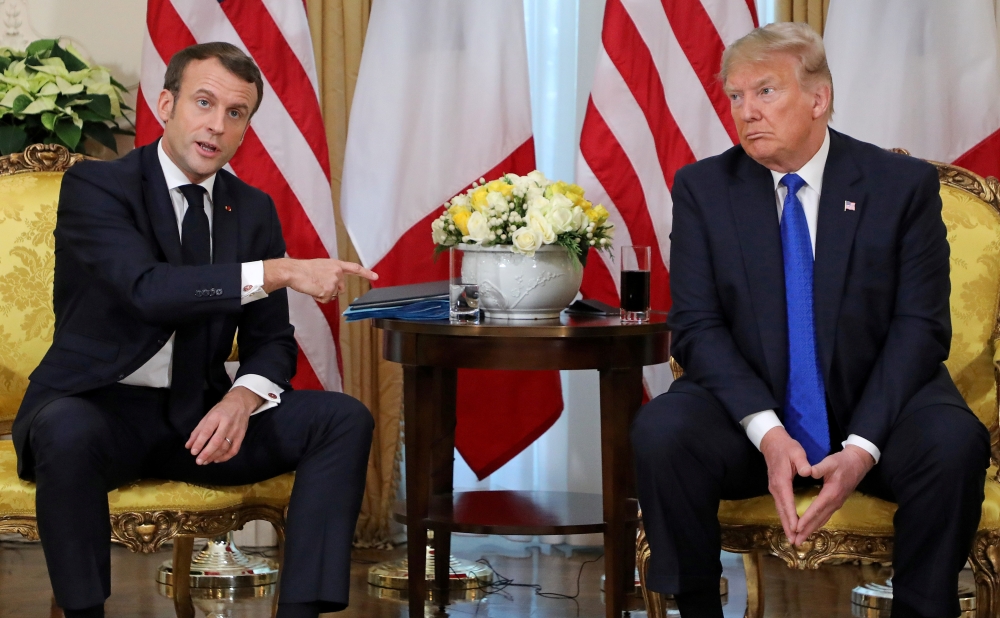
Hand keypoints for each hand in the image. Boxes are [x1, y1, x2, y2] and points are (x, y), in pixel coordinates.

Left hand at [185, 386, 261, 464]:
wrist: (241, 403)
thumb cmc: (221, 410)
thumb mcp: (208, 416)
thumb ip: (197, 431)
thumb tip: (188, 446)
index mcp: (217, 416)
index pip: (207, 431)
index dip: (199, 443)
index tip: (193, 452)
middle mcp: (227, 424)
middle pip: (217, 441)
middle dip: (207, 453)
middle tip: (199, 461)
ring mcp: (236, 430)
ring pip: (225, 447)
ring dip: (214, 456)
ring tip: (205, 461)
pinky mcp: (242, 436)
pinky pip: (234, 450)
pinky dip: (225, 457)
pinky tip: (217, 460)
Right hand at [263, 258, 377, 302]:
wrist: (294, 271)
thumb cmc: (304, 270)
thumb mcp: (321, 266)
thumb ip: (332, 273)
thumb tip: (335, 286)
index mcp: (336, 265)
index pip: (355, 268)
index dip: (366, 273)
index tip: (376, 276)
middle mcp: (337, 272)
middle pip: (341, 289)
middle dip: (332, 290)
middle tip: (318, 283)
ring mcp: (333, 281)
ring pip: (333, 295)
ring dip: (323, 294)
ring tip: (314, 285)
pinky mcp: (328, 290)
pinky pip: (326, 300)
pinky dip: (318, 298)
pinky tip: (313, 289)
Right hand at [759, 426, 812, 544]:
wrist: (772, 442)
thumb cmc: (786, 447)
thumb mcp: (796, 452)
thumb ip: (802, 462)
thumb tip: (809, 472)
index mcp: (782, 480)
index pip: (787, 501)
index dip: (791, 515)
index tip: (796, 528)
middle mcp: (776, 487)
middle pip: (781, 510)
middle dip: (788, 526)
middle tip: (794, 541)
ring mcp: (774, 489)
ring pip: (780, 510)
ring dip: (786, 524)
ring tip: (792, 538)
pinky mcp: (776, 488)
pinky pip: (780, 506)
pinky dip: (785, 517)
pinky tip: (790, 524)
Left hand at [792, 445, 873, 544]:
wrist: (858, 464)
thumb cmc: (842, 462)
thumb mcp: (830, 462)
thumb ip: (819, 468)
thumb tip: (808, 472)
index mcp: (831, 493)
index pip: (816, 509)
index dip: (806, 519)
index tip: (796, 528)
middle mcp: (834, 502)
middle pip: (819, 520)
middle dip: (806, 531)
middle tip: (796, 542)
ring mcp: (836, 504)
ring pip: (822, 520)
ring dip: (811, 531)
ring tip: (800, 540)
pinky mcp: (836, 503)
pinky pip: (825, 517)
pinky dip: (816, 524)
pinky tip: (810, 529)